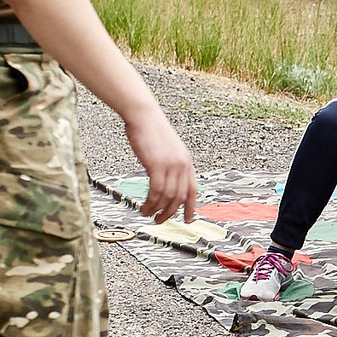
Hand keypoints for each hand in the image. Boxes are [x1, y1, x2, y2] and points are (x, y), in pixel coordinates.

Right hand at [125, 109, 196, 223]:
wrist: (143, 115)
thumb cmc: (150, 130)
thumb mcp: (166, 149)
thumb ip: (169, 165)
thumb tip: (163, 181)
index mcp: (187, 161)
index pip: (193, 189)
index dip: (190, 207)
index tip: (188, 219)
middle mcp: (182, 165)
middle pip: (180, 196)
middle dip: (171, 212)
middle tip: (160, 221)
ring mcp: (171, 165)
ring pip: (168, 197)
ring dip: (158, 209)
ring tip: (148, 215)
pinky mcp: (158, 166)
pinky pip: (157, 191)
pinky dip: (151, 203)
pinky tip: (144, 207)